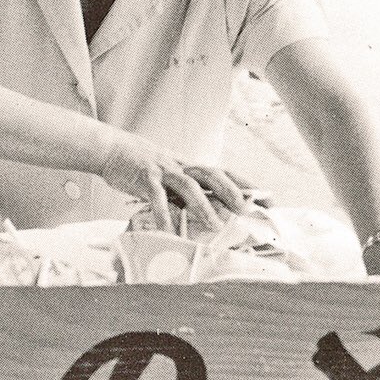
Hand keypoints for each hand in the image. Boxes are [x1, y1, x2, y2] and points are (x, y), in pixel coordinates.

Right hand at [99, 128, 253, 233]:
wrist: (111, 148)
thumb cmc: (142, 164)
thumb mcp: (169, 173)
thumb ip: (186, 189)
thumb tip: (209, 210)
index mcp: (189, 165)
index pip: (223, 172)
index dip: (246, 184)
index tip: (268, 198)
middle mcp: (180, 165)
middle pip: (211, 174)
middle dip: (230, 191)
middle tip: (245, 209)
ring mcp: (162, 170)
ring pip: (188, 185)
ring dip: (203, 206)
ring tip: (214, 225)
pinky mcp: (144, 177)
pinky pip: (155, 197)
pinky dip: (162, 214)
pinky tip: (168, 230)